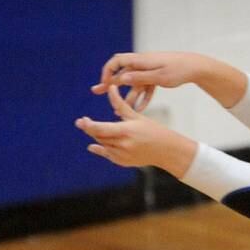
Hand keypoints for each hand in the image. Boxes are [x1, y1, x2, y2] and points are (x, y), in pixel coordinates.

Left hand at [77, 85, 196, 177]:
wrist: (168, 151)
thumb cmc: (154, 130)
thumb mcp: (136, 116)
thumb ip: (120, 104)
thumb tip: (111, 88)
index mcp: (126, 131)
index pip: (99, 129)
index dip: (88, 125)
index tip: (81, 120)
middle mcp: (123, 144)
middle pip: (98, 136)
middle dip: (89, 129)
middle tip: (83, 122)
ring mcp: (123, 155)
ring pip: (102, 145)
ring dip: (97, 137)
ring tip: (91, 130)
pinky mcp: (124, 162)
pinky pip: (108, 155)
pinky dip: (101, 149)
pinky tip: (94, 145)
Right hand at [90, 52, 205, 110]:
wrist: (197, 67)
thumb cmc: (178, 70)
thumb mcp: (159, 76)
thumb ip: (139, 78)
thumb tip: (121, 79)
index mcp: (140, 60)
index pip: (116, 62)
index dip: (107, 72)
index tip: (104, 83)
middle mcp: (142, 64)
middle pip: (122, 73)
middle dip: (110, 83)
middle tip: (96, 91)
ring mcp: (150, 70)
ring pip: (134, 84)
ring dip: (127, 96)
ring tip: (117, 110)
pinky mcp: (157, 76)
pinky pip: (146, 87)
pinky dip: (143, 97)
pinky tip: (139, 109)